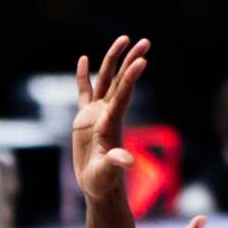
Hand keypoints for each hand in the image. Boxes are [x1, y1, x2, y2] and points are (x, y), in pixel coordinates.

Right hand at [71, 35, 149, 203]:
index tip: (142, 59)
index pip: (123, 95)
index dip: (131, 77)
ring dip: (113, 60)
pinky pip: (84, 92)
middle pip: (120, 81)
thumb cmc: (103, 183)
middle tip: (145, 41)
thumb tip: (128, 161)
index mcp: (111, 124)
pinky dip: (83, 76)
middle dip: (130, 60)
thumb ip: (115, 164)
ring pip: (105, 80)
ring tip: (123, 39)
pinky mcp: (84, 119)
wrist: (98, 188)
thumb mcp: (107, 174)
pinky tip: (83, 59)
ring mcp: (96, 114)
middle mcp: (107, 114)